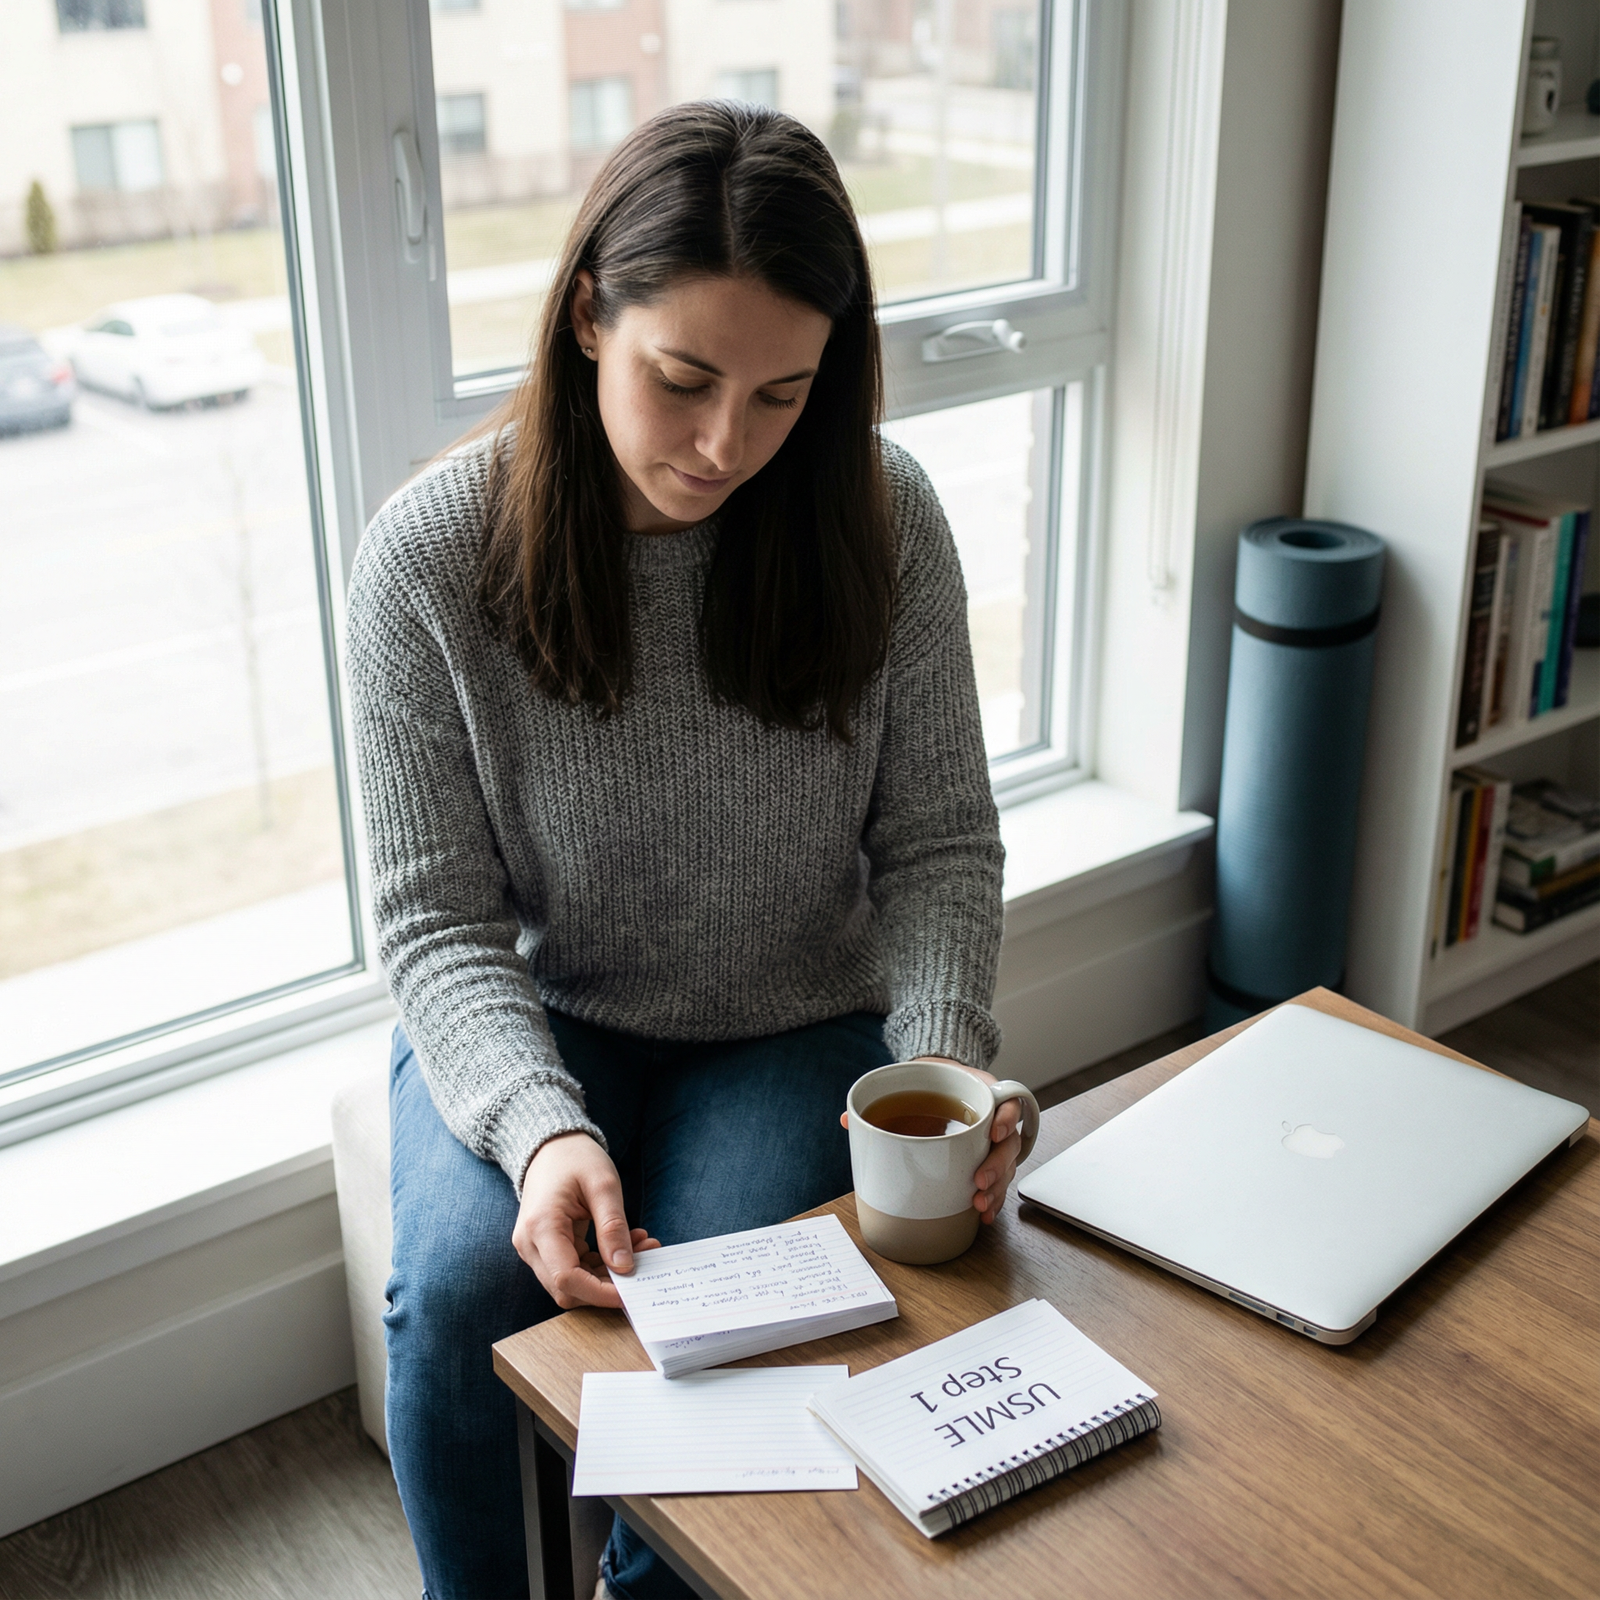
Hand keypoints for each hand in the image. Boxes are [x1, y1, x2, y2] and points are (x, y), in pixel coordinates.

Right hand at [512, 1131, 658, 1308]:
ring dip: (607, 1275)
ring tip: (641, 1246)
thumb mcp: (603, 1185)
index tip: (634, 1289)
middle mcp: (530, 1244)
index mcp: (540, 1227)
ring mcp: (534, 1248)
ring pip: (571, 1283)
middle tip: (647, 1258)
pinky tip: (624, 1244)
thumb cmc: (575, 1158)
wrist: (550, 1146)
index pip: (567, 1279)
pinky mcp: (544, 1248)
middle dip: (608, 1284)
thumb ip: (613, 1227)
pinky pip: (572, 1269)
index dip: (601, 1292)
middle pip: (567, 1289)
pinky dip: (600, 1265)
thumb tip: (625, 1267)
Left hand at [836, 1056, 1024, 1225]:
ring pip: (1007, 1166)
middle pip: (1010, 1144)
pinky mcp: (985, 1159)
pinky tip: (983, 1214)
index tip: (995, 1131)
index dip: (1008, 1118)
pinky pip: (998, 1181)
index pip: (1009, 1103)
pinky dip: (993, 1198)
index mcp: (982, 1092)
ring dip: (997, 1187)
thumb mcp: (910, 1076)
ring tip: (979, 1203)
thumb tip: (847, 1120)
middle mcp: (993, 1117)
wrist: (935, 1075)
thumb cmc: (928, 1077)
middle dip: (998, 1165)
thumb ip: (884, 1094)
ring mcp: (991, 1141)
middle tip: (979, 1180)